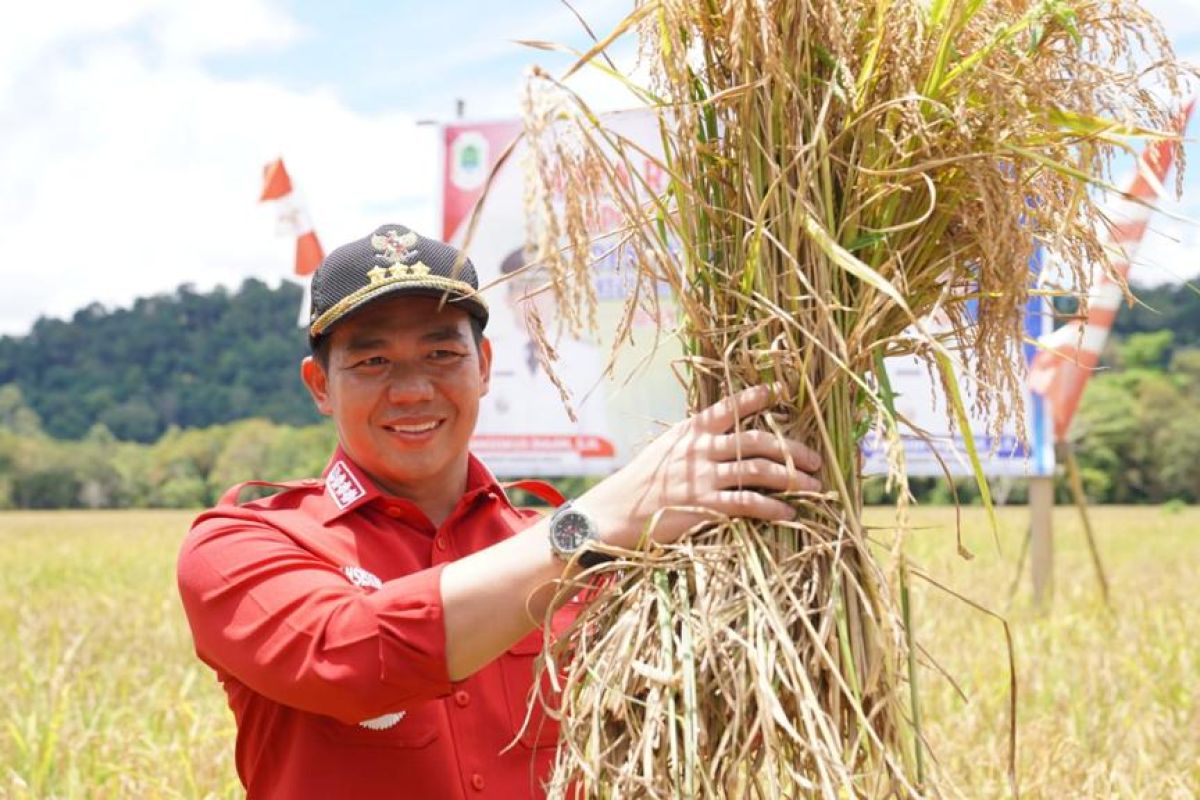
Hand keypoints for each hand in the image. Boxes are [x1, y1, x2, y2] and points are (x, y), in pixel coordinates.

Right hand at [579, 384, 822, 549]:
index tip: (781, 390)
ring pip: (760, 470)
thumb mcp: (666, 451)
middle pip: (758, 440)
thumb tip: (729, 442)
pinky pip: (748, 503)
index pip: (731, 407)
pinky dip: (773, 508)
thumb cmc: (642, 484)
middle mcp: (700, 448)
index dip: (758, 397)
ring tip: (813, 487)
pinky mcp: (704, 505)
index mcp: (691, 430)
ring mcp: (703, 476)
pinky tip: (790, 513)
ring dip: (792, 478)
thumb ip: (697, 444)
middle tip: (815, 460)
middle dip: (793, 450)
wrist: (615, 512)